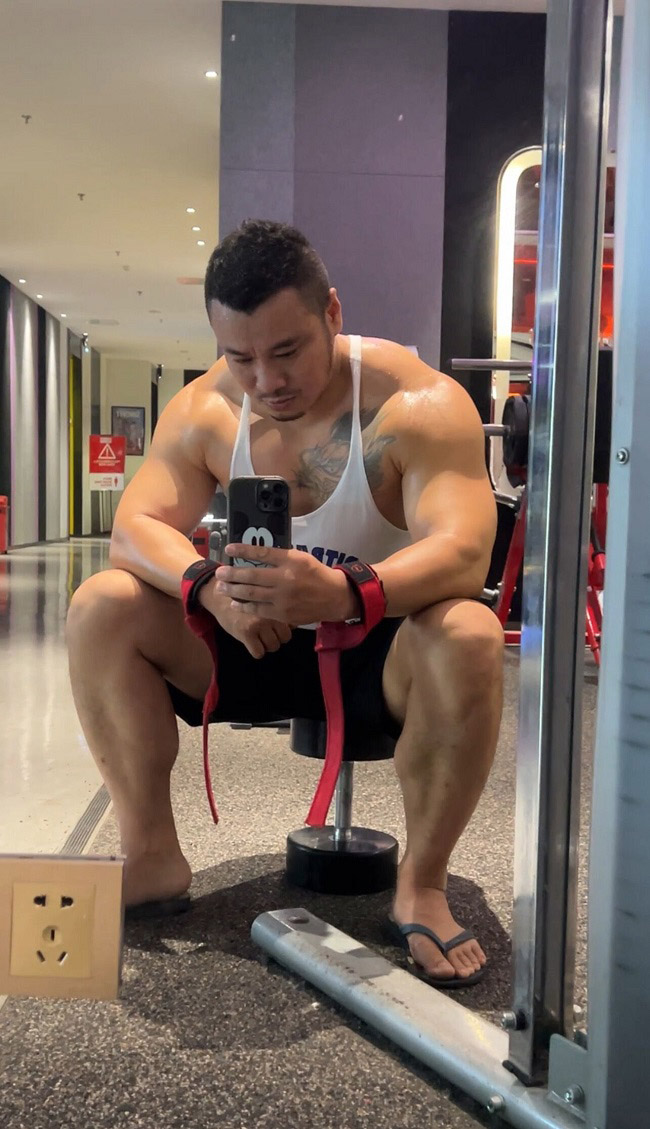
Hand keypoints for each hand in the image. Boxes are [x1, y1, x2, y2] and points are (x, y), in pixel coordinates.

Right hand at [198, 579, 291, 658]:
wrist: (220, 597)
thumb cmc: (245, 598)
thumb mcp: (266, 598)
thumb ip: (279, 609)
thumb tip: (293, 625)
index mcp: (277, 604)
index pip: (293, 624)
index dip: (287, 627)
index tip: (278, 626)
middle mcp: (270, 613)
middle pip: (286, 637)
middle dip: (278, 638)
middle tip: (268, 634)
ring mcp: (258, 624)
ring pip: (273, 646)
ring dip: (267, 646)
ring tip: (259, 639)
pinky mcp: (246, 633)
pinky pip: (258, 653)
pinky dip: (256, 651)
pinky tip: (251, 643)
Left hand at [215, 543, 358, 624]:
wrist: (334, 597)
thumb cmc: (315, 574)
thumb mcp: (301, 558)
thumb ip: (280, 557)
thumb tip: (254, 555)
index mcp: (291, 560)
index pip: (262, 553)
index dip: (243, 550)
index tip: (228, 548)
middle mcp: (286, 578)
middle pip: (252, 576)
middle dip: (232, 574)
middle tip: (219, 572)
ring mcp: (283, 598)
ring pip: (252, 594)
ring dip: (233, 590)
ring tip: (221, 587)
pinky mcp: (283, 613)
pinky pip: (258, 610)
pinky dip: (245, 606)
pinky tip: (235, 603)